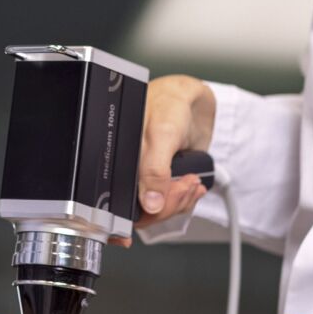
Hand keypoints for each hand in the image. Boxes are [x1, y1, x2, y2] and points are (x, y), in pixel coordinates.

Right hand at [128, 75, 215, 240]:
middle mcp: (132, 173)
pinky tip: (193, 185)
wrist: (191, 99)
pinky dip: (187, 198)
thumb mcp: (161, 135)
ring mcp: (150, 179)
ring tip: (191, 182)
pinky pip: (174, 203)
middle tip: (184, 186)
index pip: (122, 205)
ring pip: (160, 211)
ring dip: (181, 201)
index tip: (155, 211)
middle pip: (143, 213)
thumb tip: (150, 203)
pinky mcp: (166, 180)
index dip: (140, 214)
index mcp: (119, 163)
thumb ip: (154, 170)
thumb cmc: (168, 105)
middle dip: (169, 204)